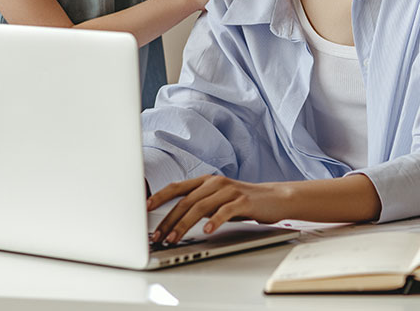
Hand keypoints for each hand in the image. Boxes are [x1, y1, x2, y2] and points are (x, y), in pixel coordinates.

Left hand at [147, 175, 292, 243]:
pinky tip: (206, 230)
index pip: (177, 187)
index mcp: (206, 181)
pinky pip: (224, 211)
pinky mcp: (243, 201)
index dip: (160, 196)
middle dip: (169, 220)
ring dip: (184, 224)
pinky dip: (213, 221)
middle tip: (159, 236)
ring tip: (174, 238)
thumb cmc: (243, 201)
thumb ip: (199, 205)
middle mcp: (216, 183)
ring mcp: (229, 190)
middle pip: (186, 201)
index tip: (145, 208)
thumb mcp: (217, 200)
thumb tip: (173, 221)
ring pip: (200, 206)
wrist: (275, 198)